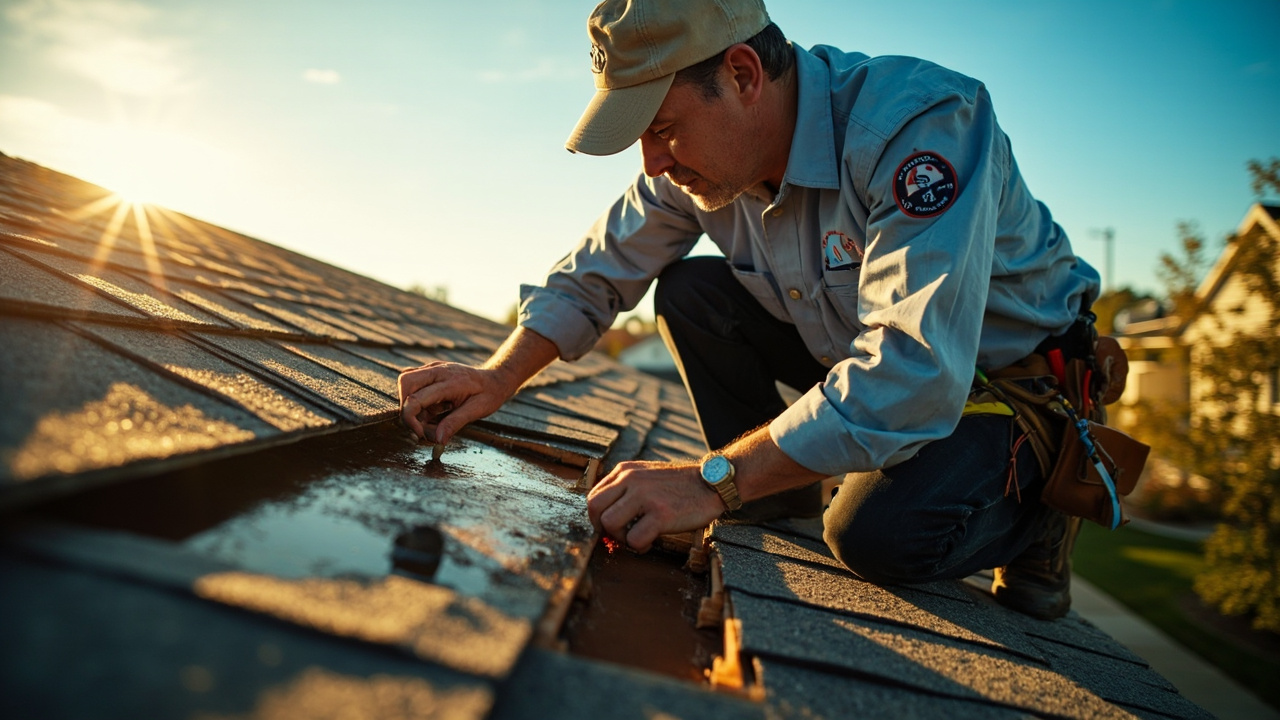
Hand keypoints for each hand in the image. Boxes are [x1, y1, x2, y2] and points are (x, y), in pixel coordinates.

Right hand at [398, 361, 514, 443]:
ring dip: (410, 403)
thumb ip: (455, 423)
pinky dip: (416, 399)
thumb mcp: (477, 411)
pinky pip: (413, 383)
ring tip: (430, 419)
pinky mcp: (431, 370)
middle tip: (421, 426)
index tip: (420, 435)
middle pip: (405, 382)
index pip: (416, 398)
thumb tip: (437, 440)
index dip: (410, 419)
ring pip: (406, 381)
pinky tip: (432, 410)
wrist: (495, 380)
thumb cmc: (489, 395)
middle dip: (406, 408)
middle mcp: (439, 370)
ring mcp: (434, 368)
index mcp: (451, 382)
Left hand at [586, 461, 725, 552]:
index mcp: (625, 471)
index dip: (598, 517)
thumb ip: (625, 488)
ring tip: (637, 537)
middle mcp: (631, 480)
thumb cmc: (680, 484)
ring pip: (609, 524)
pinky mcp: (661, 514)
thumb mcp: (647, 475)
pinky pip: (634, 539)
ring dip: (621, 538)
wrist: (712, 483)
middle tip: (620, 535)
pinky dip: (641, 546)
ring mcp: (645, 496)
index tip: (611, 527)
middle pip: (594, 509)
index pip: (593, 496)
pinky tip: (652, 541)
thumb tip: (604, 516)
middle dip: (603, 528)